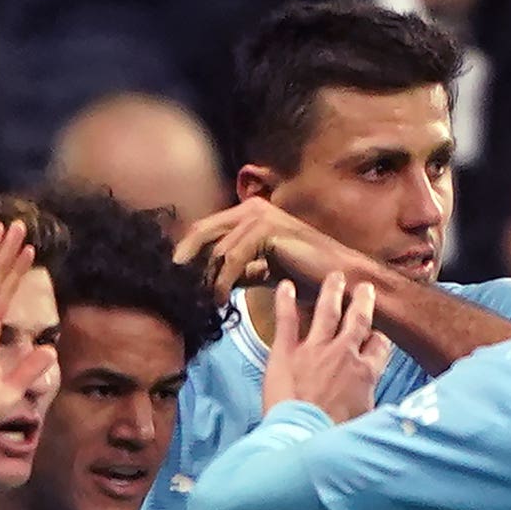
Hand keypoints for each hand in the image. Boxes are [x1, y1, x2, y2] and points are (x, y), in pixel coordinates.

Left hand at [174, 198, 367, 300]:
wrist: (338, 278)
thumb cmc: (304, 275)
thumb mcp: (262, 270)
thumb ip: (237, 270)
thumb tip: (209, 283)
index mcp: (248, 213)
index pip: (205, 230)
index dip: (187, 253)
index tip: (174, 279)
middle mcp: (251, 208)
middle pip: (202, 232)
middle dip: (185, 261)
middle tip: (172, 287)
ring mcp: (259, 216)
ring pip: (216, 249)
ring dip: (205, 278)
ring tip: (200, 301)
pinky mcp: (267, 230)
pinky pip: (233, 258)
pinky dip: (222, 281)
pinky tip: (220, 299)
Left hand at [263, 276, 390, 422]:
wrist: (303, 436)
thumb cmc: (333, 435)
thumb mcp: (365, 421)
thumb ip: (370, 404)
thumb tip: (380, 410)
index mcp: (365, 373)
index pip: (379, 346)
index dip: (379, 339)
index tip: (377, 335)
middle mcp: (343, 354)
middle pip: (358, 319)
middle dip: (363, 301)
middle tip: (364, 288)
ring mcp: (314, 349)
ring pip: (327, 311)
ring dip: (332, 291)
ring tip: (335, 277)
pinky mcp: (286, 351)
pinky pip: (287, 319)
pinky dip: (285, 301)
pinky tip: (285, 285)